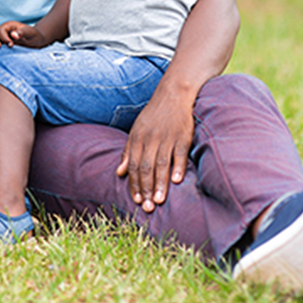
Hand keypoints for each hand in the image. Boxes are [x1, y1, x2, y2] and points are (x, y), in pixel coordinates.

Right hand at [0, 21, 47, 47]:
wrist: (35, 40)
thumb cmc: (32, 34)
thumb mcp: (28, 32)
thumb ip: (21, 33)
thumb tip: (13, 35)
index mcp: (8, 25)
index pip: (1, 30)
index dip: (4, 37)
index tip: (11, 44)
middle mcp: (3, 30)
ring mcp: (1, 37)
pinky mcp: (1, 44)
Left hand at [115, 98, 193, 212]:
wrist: (173, 94)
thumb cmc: (153, 115)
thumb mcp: (136, 130)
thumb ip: (128, 151)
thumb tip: (119, 172)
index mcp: (138, 138)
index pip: (134, 165)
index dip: (134, 184)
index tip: (136, 201)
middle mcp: (151, 139)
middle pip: (146, 167)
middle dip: (146, 188)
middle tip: (148, 207)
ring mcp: (167, 138)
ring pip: (162, 164)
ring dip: (160, 183)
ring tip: (159, 200)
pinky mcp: (183, 136)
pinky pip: (179, 153)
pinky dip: (178, 167)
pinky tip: (177, 181)